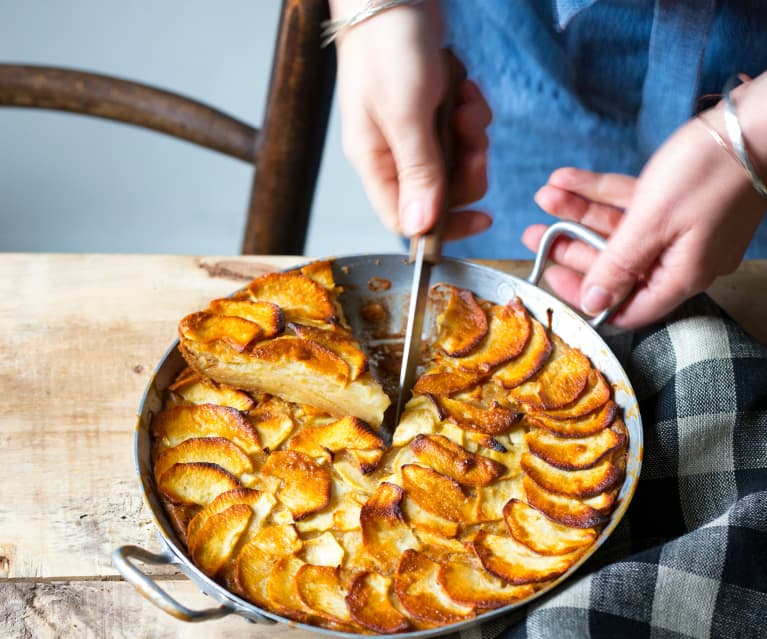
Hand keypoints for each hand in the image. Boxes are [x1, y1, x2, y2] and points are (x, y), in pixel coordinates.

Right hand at [330, 0, 491, 240]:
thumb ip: (417, 173)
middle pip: (441, 193)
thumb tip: (419, 228)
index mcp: (376, 163)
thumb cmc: (387, 49)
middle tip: (473, 141)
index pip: (407, 221)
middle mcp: (393, 154)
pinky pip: (463, 130)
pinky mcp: (432, 111)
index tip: (481, 218)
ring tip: (462, 102)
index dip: (444, 227)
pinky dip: (471, 111)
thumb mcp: (405, 115)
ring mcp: (414, 132)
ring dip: (471, 136)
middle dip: (466, 170)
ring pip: (457, 161)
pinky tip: (462, 87)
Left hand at [522, 79, 766, 328]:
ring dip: (578, 213)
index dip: (584, 295)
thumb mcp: (651, 225)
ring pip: (617, 229)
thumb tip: (593, 304)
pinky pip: (630, 203)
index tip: (549, 275)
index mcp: (679, 276)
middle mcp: (679, 259)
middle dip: (570, 246)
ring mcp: (678, 229)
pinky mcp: (677, 202)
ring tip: (544, 196)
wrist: (755, 124)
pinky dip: (600, 192)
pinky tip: (567, 178)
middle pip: (614, 264)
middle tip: (533, 234)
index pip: (624, 306)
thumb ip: (617, 267)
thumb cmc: (707, 175)